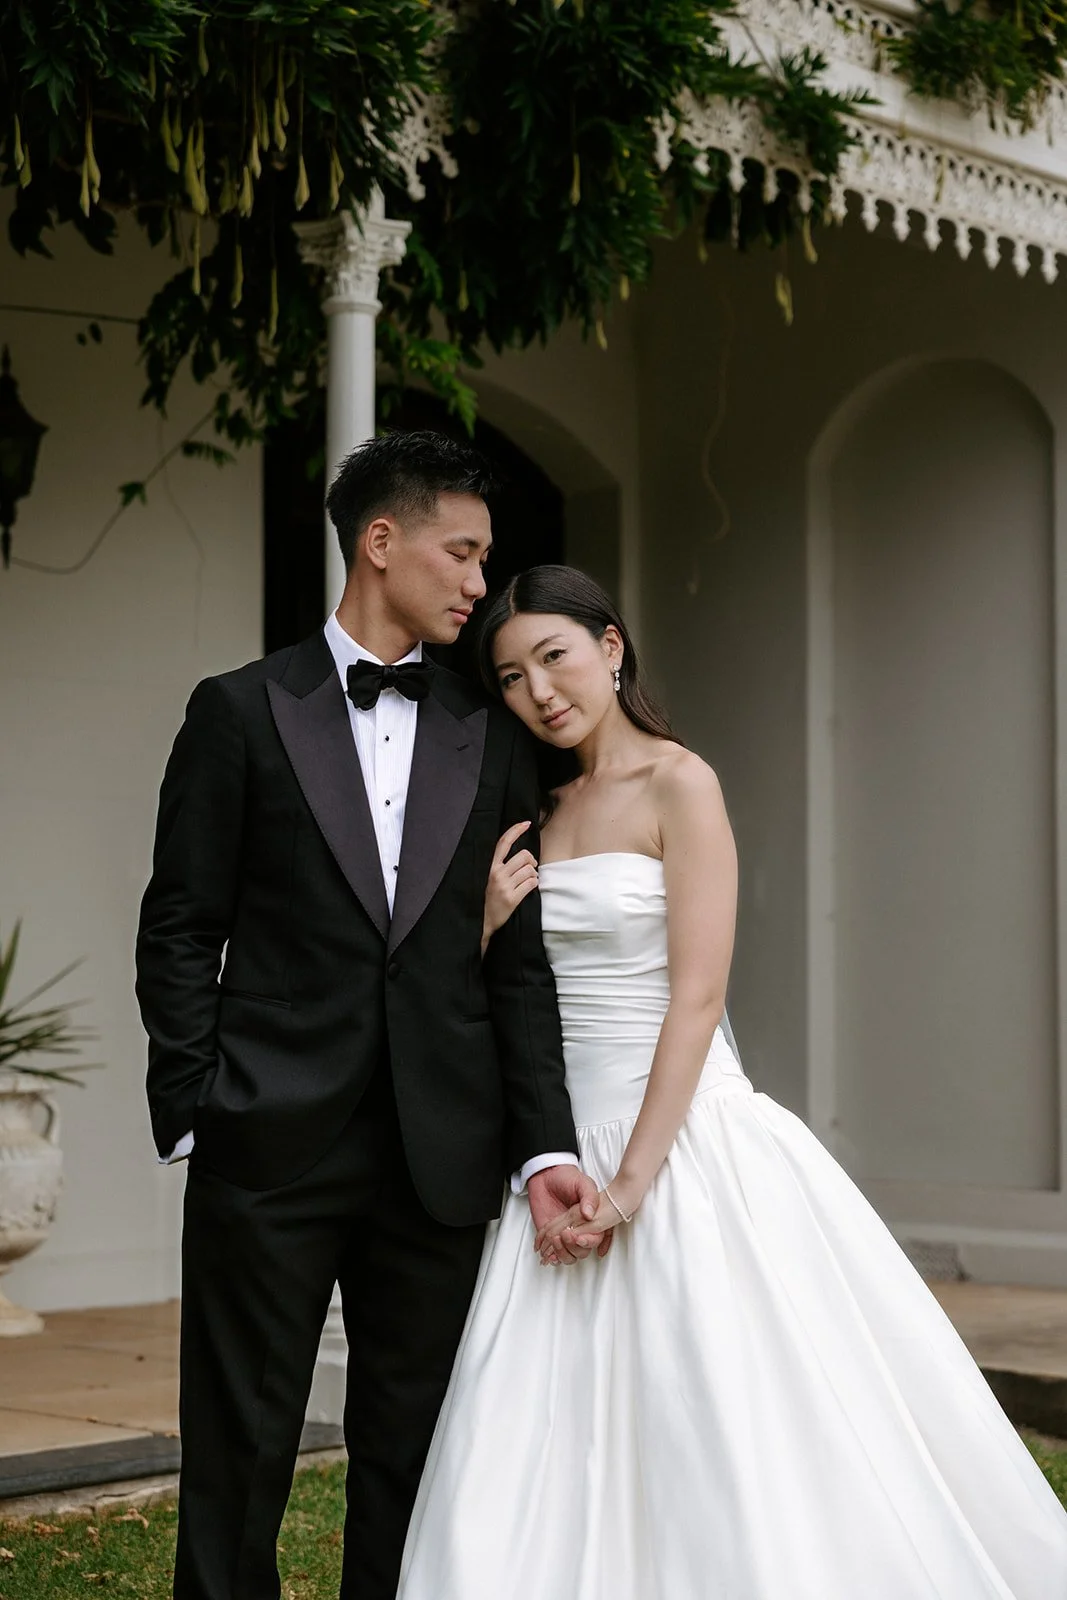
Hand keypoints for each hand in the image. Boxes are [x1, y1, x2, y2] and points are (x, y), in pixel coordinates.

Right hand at [482, 822, 538, 951]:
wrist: (480, 922)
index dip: (516, 830)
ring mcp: (504, 886)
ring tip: (528, 879)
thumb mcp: (487, 878)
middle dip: (531, 860)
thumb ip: (499, 866)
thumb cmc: (485, 898)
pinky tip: (529, 887)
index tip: (526, 823)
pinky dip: (534, 883)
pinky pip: (531, 883)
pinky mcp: (512, 898)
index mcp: (489, 867)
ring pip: (530, 870)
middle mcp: (496, 874)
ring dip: (533, 874)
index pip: (503, 843)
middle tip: (530, 866)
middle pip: (524, 856)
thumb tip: (520, 854)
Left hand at [527, 1164, 603, 1265]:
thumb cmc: (567, 1178)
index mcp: (593, 1220)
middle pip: (583, 1251)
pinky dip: (550, 1255)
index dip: (590, 1241)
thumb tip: (589, 1214)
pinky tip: (545, 1249)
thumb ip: (589, 1196)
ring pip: (570, 1256)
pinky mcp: (551, 1238)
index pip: (597, 1238)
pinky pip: (554, 1254)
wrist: (545, 1175)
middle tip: (564, 1234)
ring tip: (554, 1241)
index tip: (580, 1238)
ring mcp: (566, 1235)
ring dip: (562, 1253)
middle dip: (573, 1247)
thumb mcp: (582, 1183)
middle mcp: (580, 1230)